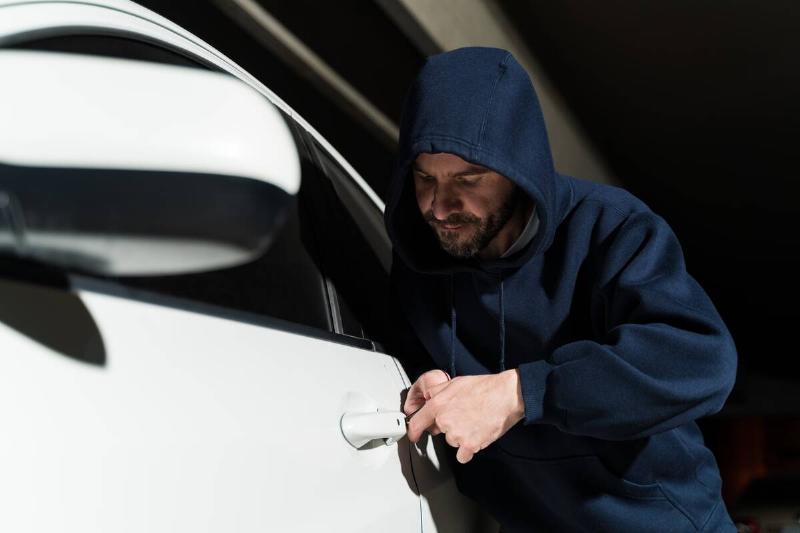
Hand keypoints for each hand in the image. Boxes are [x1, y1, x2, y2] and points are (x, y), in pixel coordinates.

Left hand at [406, 369, 524, 463]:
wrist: (505, 396)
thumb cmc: (483, 388)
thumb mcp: (454, 383)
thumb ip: (437, 391)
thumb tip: (428, 397)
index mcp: (438, 404)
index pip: (417, 422)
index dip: (413, 431)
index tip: (414, 436)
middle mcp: (444, 420)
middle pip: (440, 431)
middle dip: (449, 426)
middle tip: (463, 416)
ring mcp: (456, 434)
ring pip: (452, 441)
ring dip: (461, 437)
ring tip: (474, 422)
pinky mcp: (470, 445)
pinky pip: (462, 455)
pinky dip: (469, 449)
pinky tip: (476, 436)